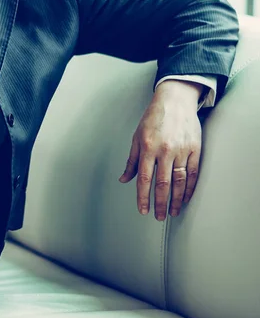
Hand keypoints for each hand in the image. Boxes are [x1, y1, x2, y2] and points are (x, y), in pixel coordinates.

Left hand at [119, 80, 202, 220]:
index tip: (143, 210)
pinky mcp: (194, 149)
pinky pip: (193, 173)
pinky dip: (189, 188)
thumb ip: (131, 160)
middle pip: (163, 184)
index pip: (144, 178)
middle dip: (160, 203)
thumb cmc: (153, 118)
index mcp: (147, 147)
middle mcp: (164, 150)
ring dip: (176, 200)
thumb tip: (123, 179)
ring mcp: (181, 150)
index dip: (143, 197)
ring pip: (179, 181)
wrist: (174, 101)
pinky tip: (185, 198)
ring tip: (173, 212)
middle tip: (159, 217)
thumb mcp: (136, 137)